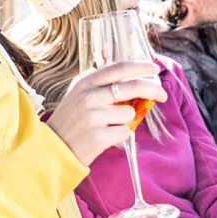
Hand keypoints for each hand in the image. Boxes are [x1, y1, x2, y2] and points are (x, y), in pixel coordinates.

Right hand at [47, 60, 166, 165]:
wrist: (53, 150)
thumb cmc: (71, 122)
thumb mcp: (79, 95)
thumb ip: (101, 86)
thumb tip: (134, 80)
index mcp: (85, 83)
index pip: (119, 68)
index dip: (141, 66)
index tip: (154, 69)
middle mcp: (88, 96)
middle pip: (132, 86)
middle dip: (153, 89)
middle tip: (163, 95)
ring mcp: (92, 116)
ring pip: (129, 113)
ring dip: (126, 121)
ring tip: (108, 127)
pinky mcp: (97, 136)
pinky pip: (125, 132)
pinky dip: (120, 136)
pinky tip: (104, 138)